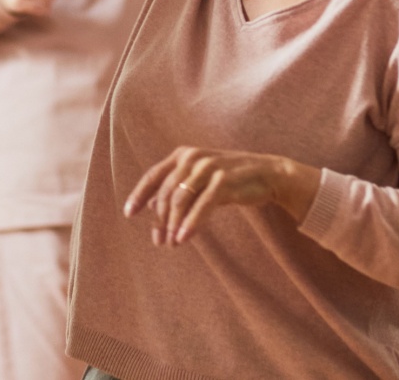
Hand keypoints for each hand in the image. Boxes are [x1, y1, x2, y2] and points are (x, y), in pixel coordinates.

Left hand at [123, 146, 320, 245]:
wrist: (269, 173)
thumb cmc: (232, 179)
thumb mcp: (201, 182)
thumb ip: (178, 190)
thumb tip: (152, 208)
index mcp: (183, 154)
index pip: (153, 176)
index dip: (139, 195)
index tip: (129, 214)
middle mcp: (193, 157)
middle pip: (166, 192)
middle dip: (160, 219)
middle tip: (159, 241)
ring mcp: (209, 167)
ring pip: (181, 199)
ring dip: (173, 224)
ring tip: (171, 243)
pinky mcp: (225, 180)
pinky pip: (202, 205)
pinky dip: (192, 223)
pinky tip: (184, 238)